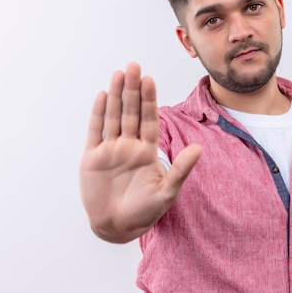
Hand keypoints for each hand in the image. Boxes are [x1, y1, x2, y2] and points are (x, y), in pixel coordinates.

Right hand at [79, 62, 201, 242]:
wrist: (117, 227)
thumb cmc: (145, 212)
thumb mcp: (167, 192)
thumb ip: (181, 170)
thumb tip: (199, 148)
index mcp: (147, 151)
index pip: (149, 119)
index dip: (149, 100)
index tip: (150, 79)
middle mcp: (129, 146)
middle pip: (131, 112)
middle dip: (132, 90)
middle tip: (134, 66)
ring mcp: (110, 150)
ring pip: (113, 117)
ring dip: (115, 96)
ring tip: (118, 74)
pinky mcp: (92, 158)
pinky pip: (95, 131)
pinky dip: (98, 114)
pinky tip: (101, 96)